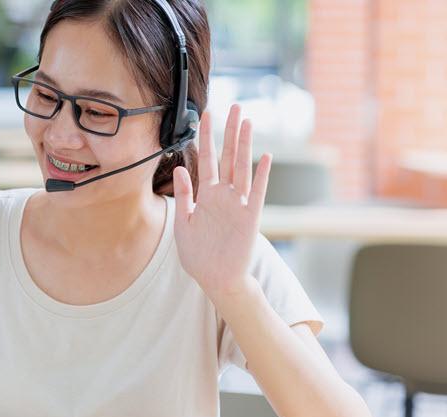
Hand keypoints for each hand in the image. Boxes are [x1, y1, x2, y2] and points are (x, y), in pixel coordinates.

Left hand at [172, 104, 271, 301]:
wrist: (216, 280)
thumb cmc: (199, 255)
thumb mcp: (184, 223)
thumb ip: (183, 196)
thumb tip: (181, 168)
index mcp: (206, 195)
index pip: (207, 159)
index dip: (207, 137)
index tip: (206, 115)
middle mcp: (224, 195)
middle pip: (228, 157)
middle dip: (230, 132)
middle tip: (235, 106)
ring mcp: (238, 204)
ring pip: (242, 168)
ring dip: (245, 145)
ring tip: (248, 122)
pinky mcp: (250, 218)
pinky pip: (257, 193)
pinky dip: (261, 175)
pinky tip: (265, 157)